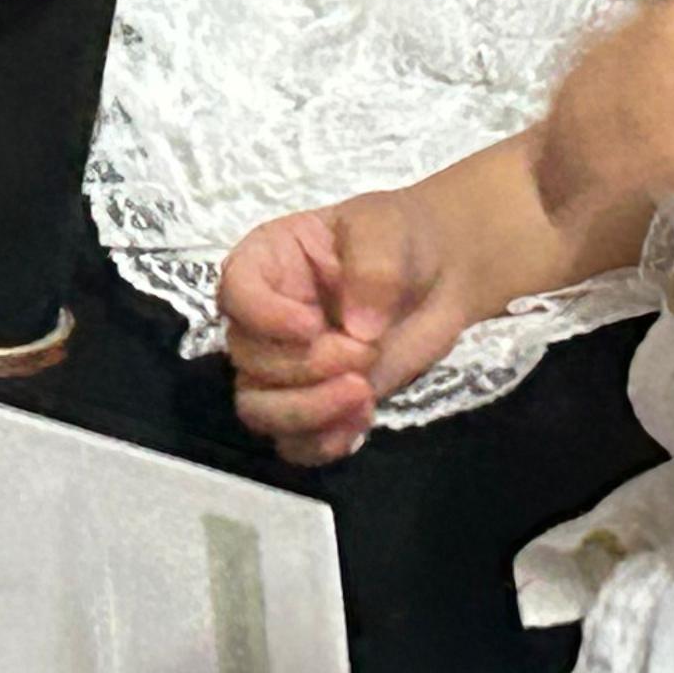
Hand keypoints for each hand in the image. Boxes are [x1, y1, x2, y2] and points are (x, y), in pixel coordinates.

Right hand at [221, 191, 473, 466]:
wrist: (439, 275)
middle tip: (366, 352)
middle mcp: (265, 318)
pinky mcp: (315, 403)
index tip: (312, 326)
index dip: (264, 316)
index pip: (235, 291)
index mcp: (269, 261)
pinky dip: (321, 443)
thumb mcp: (389, 229)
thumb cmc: (400, 237)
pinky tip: (361, 422)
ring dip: (307, 412)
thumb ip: (374, 268)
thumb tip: (358, 328)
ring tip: (363, 395)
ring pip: (259, 409)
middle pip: (249, 359)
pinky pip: (293, 443)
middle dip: (309, 365)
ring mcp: (286, 365)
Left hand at [532, 0, 673, 229]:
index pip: (597, 52)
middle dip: (560, 134)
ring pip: (584, 130)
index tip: (564, 127)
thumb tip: (641, 87)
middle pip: (582, 88)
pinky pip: (603, 168)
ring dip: (563, 168)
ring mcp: (659, 85)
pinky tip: (575, 211)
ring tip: (558, 199)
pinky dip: (581, 192)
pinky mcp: (664, 138)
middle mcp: (658, 36)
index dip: (573, 95)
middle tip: (550, 172)